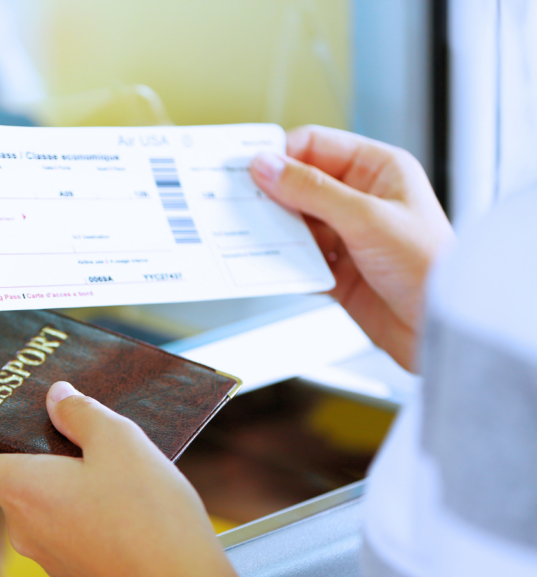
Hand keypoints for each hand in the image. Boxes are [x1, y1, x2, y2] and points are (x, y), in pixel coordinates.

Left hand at [0, 382, 216, 576]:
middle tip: (65, 421)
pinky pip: (64, 524)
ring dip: (63, 475)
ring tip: (108, 457)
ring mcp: (49, 553)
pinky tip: (121, 493)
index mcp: (22, 490)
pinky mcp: (75, 568)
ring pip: (40, 501)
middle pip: (5, 477)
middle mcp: (24, 527)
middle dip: (32, 447)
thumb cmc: (151, 521)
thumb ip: (81, 412)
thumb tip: (58, 399)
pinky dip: (81, 503)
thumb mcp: (121, 441)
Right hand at [249, 125, 454, 370]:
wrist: (439, 329)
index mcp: (378, 170)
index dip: (281, 155)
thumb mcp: (366, 218)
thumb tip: (267, 166)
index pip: (315, 146)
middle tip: (237, 203)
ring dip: (274, 231)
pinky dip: (281, 262)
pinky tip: (267, 265)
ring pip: (295, 224)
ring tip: (249, 236)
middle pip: (299, 185)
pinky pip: (297, 259)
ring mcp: (348, 236)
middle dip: (270, 196)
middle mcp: (362, 199)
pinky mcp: (337, 271)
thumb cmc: (429, 267)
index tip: (248, 170)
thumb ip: (311, 190)